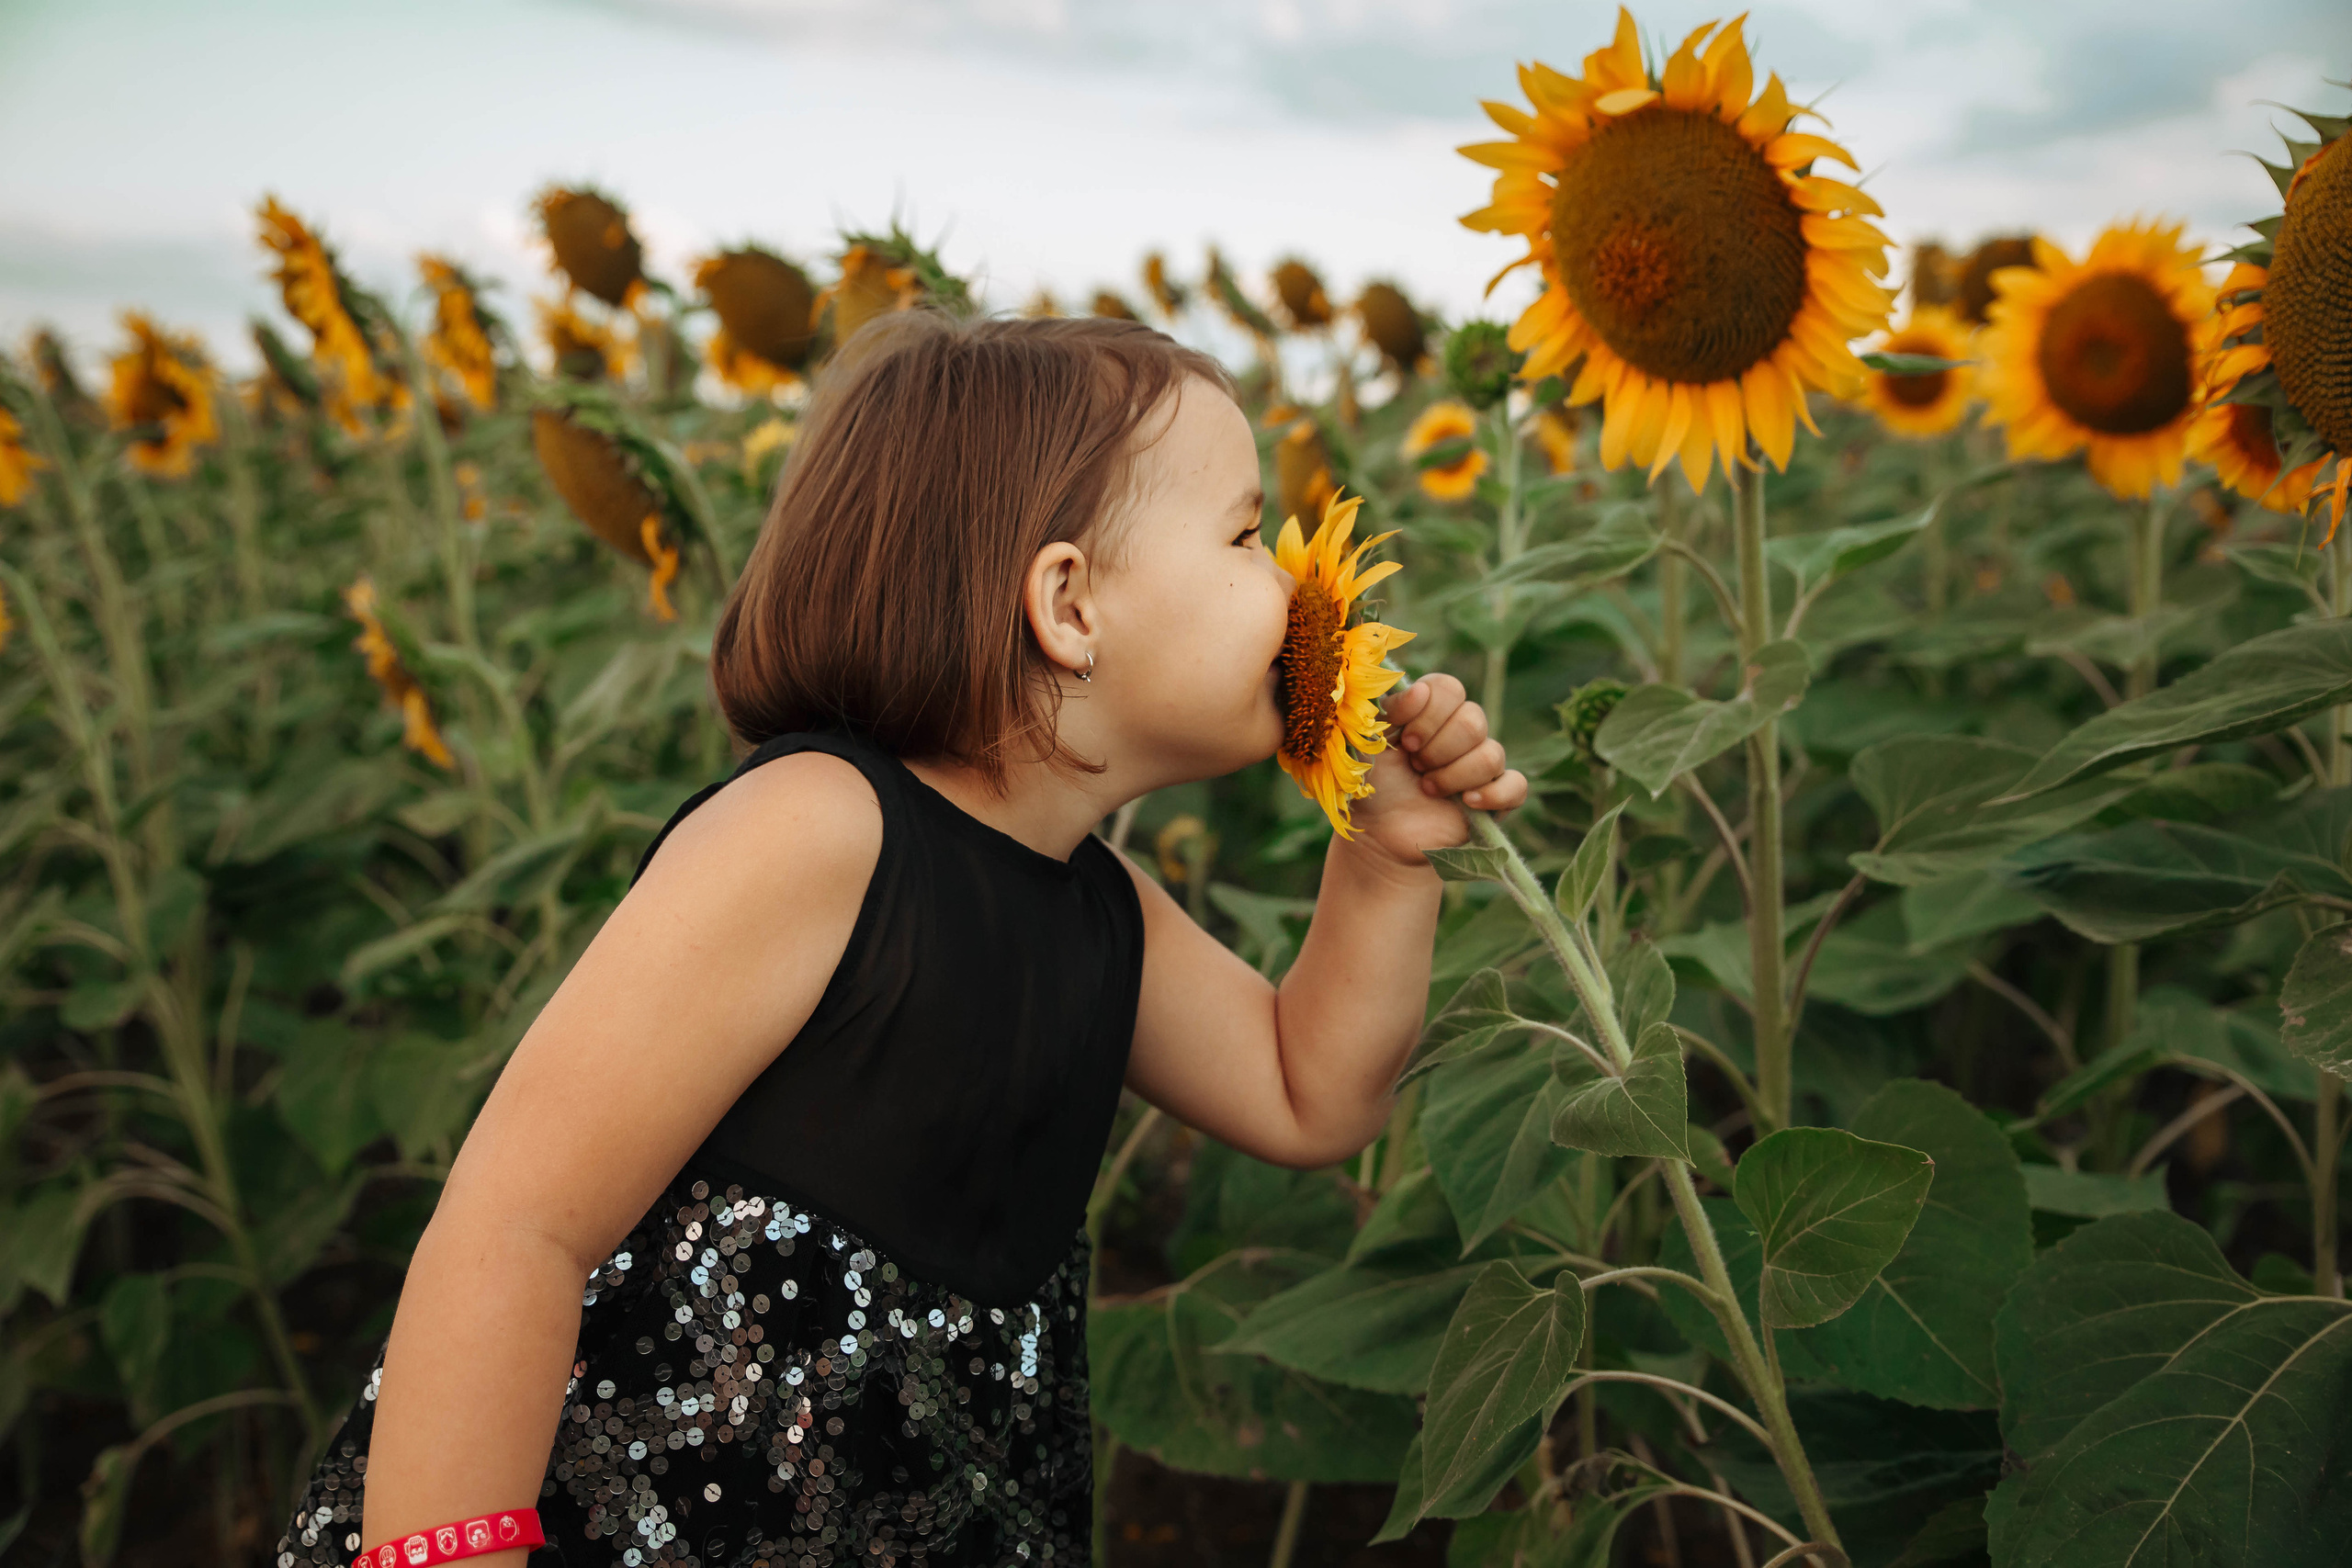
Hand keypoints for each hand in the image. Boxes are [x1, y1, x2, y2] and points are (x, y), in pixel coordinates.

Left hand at [1346, 674, 1527, 871]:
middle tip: (1415, 767)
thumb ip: (1390, 709)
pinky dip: (1492, 794)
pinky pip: (1516, 785)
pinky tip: (1466, 803)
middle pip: (1473, 719)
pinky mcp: (1497, 797)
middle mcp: (1461, 733)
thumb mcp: (1369, 743)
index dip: (1429, 713)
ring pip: (1492, 754)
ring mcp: (1481, 765)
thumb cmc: (1373, 786)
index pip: (1449, 689)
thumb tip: (1420, 690)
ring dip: (1453, 775)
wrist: (1380, 835)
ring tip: (1428, 790)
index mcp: (1432, 712)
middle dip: (1438, 748)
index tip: (1405, 741)